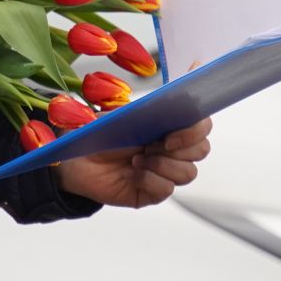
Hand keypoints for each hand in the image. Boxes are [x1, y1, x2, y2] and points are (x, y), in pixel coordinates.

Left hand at [52, 118, 212, 208]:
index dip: (196, 128)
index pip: (203, 126)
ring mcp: (165, 173)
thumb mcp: (125, 113)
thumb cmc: (101, 132)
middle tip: (154, 143)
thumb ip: (153, 105)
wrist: (77, 157)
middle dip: (181, 146)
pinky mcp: (153, 193)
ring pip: (188, 172)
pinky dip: (151, 179)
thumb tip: (178, 87)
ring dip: (162, 164)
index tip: (173, 130)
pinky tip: (134, 173)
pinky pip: (166, 189)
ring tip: (137, 158)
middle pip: (201, 150)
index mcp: (170, 126)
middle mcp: (173, 150)